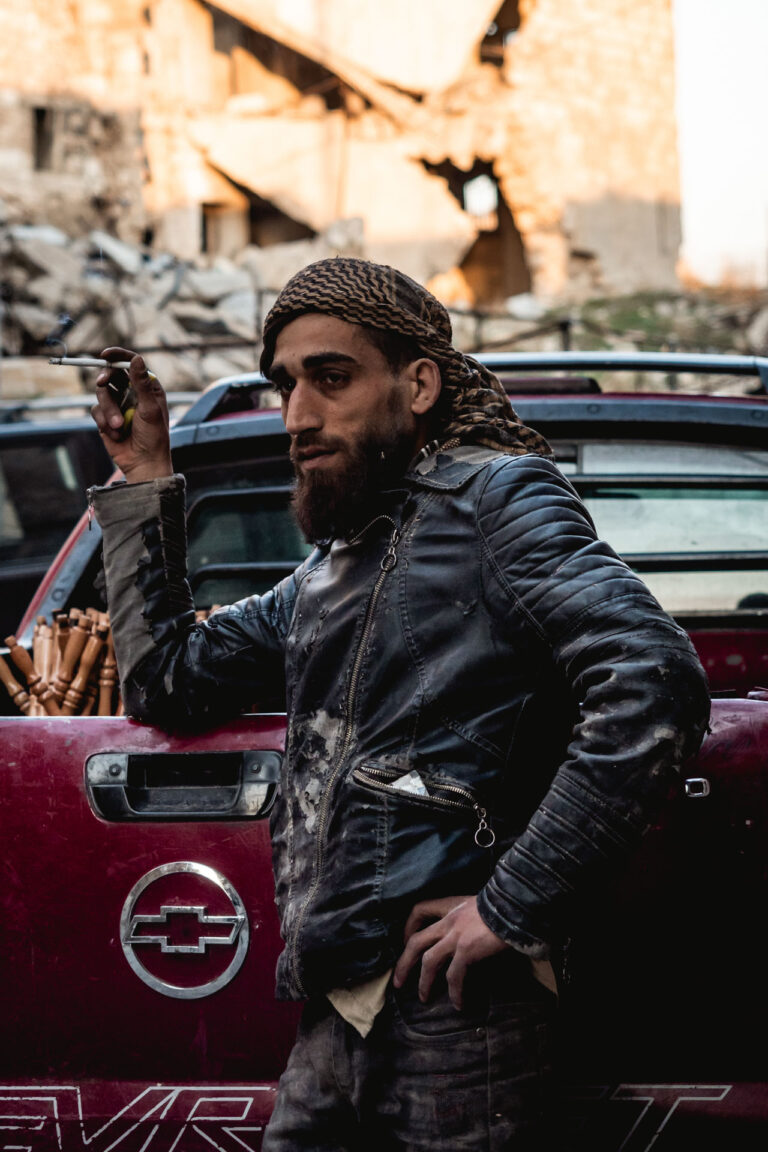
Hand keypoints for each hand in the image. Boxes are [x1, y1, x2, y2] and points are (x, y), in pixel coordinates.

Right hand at [90, 347, 172, 482]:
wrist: (143, 463)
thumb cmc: (153, 437)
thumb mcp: (150, 409)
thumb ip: (141, 383)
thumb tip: (136, 358)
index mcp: (147, 387)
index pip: (131, 363)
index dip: (118, 355)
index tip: (105, 355)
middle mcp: (131, 392)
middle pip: (111, 373)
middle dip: (105, 377)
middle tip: (101, 382)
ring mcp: (117, 404)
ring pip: (101, 393)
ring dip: (108, 410)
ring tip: (119, 426)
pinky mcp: (105, 417)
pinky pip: (95, 410)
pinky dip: (103, 422)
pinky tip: (116, 434)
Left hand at [393, 895, 509, 1009]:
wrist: (517, 905)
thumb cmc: (505, 905)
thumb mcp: (481, 905)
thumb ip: (470, 917)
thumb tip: (470, 933)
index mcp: (452, 906)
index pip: (420, 909)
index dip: (409, 925)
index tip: (407, 939)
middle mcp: (449, 920)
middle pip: (416, 942)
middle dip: (404, 963)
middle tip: (399, 982)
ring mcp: (456, 936)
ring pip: (428, 961)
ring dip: (424, 982)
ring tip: (424, 998)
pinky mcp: (466, 950)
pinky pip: (454, 976)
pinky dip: (454, 992)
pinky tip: (459, 1003)